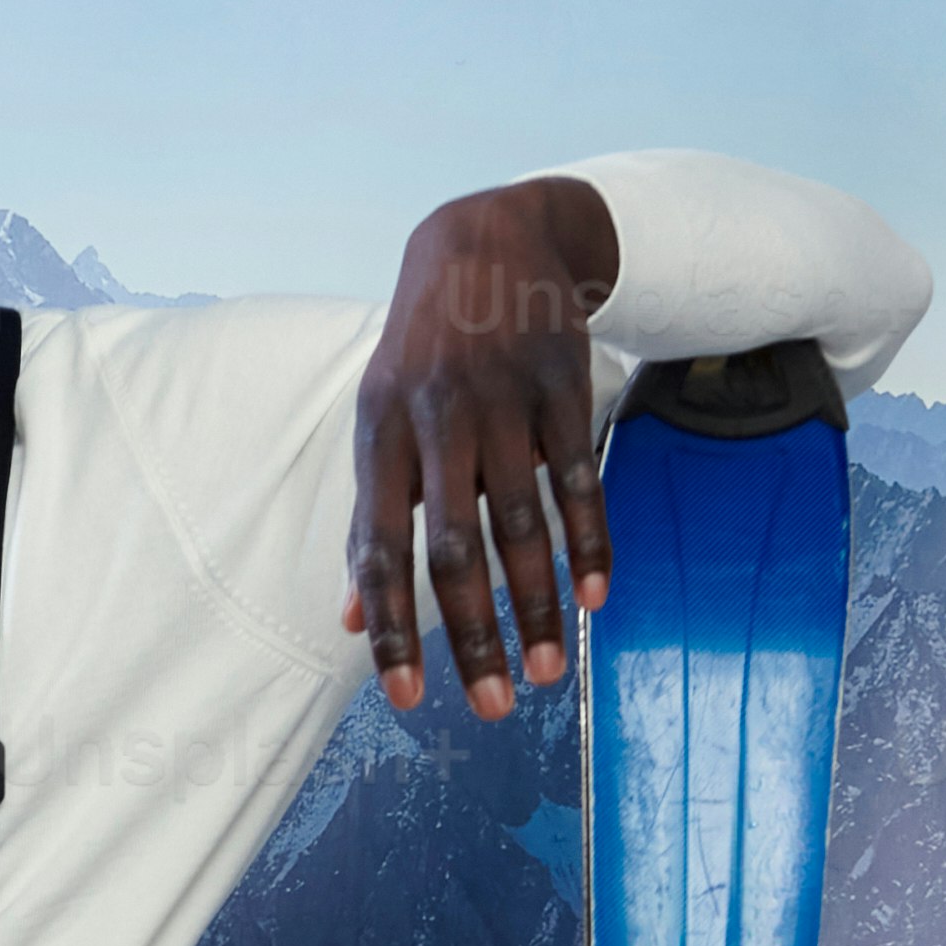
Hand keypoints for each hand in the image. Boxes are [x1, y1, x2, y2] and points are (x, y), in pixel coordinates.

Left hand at [343, 173, 618, 720]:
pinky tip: (594, 600)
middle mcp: (438, 418)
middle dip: (474, 635)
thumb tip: (350, 621)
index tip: (406, 697)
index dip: (391, 626)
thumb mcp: (380, 423)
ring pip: (523, 522)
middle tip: (494, 708)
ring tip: (548, 673)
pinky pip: (580, 476)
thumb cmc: (423, 354)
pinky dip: (590, 542)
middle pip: (455, 547)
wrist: (488, 237)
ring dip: (537, 606)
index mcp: (380, 435)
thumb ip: (370, 520)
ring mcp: (504, 398)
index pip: (378, 548)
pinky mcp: (563, 382)